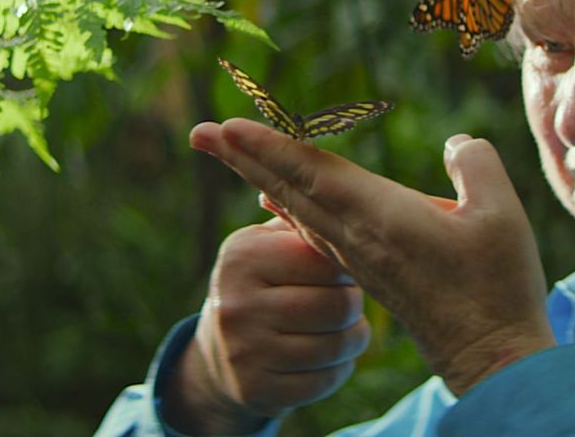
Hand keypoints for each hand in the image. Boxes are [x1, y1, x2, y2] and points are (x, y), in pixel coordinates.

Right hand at [163, 217, 369, 433]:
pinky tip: (331, 356)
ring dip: (353, 339)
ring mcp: (244, 351)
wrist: (220, 349)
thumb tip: (337, 184)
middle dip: (353, 305)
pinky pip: (325, 381)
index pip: (325, 260)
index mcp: (244, 256)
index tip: (342, 270)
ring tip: (346, 327)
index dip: (346, 267)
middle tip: (346, 301)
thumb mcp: (267, 243)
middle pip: (338, 306)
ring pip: (337, 347)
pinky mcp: (256, 390)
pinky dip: (339, 369)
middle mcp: (238, 304)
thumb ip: (300, 217)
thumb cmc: (263, 282)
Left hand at [190, 119, 555, 395]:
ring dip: (260, 175)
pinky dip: (287, 206)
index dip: (270, 146)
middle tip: (200, 132)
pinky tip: (273, 200)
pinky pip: (313, 231)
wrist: (492, 358)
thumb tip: (454, 143)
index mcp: (381, 219)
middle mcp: (357, 238)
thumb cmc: (498, 287)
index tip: (229, 127)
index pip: (313, 173)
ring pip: (296, 208)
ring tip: (230, 152)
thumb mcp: (501, 216)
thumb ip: (476, 166)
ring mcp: (358, 258)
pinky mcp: (368, 273)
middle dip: (244, 157)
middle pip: (288, 188)